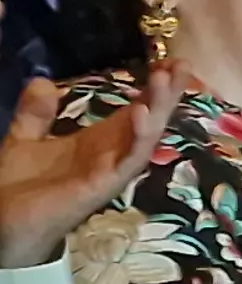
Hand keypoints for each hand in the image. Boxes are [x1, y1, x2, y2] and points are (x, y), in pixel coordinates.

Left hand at [0, 66, 180, 266]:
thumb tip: (43, 80)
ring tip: (165, 80)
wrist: (3, 223)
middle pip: (149, 121)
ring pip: (146, 138)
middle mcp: (111, 156)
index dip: (151, 88)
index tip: (167, 60)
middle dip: (167, 94)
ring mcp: (111, 172)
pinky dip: (139, 137)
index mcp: (97, 143)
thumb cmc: (17, 188)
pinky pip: (128, 161)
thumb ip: (36, 113)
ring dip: (158, 109)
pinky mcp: (102, 186)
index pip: (133, 111)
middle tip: (182, 63)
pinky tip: (140, 113)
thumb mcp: (24, 139)